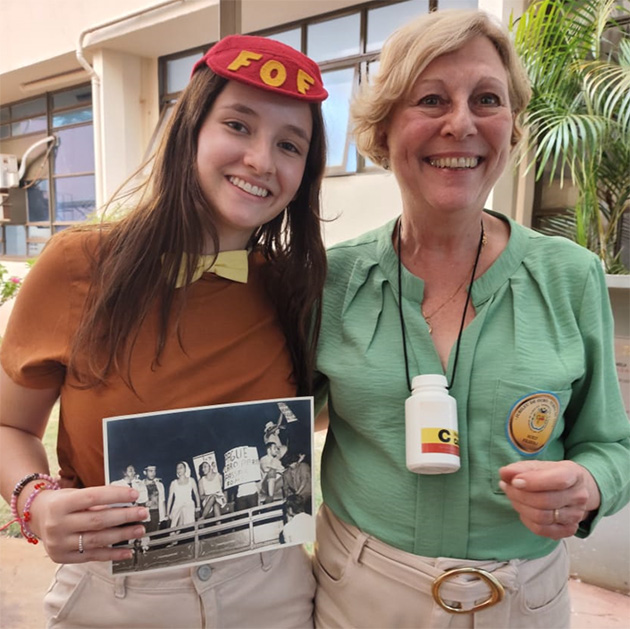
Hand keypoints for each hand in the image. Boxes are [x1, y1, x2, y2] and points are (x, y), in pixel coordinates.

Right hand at [28, 485, 147, 562]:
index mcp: (61, 504)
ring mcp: (59, 544)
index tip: (135, 494)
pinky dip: (112, 554)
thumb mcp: (74, 495)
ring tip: (139, 530)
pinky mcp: (63, 557)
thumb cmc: (62, 502)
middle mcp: (57, 525)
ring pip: (97, 540)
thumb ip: (97, 500)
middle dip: (124, 516)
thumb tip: (127, 502)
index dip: (116, 495)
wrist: (37, 517)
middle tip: (142, 513)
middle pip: (97, 520)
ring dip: (122, 535)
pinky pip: (92, 556)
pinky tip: (127, 551)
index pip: (93, 497)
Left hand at [499, 460, 600, 539]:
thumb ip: (519, 468)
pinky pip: (542, 530)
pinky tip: (523, 510)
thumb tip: (504, 473)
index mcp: (573, 474)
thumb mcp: (535, 466)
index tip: (515, 481)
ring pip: (542, 517)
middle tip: (507, 487)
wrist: (568, 488)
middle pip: (546, 501)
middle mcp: (579, 496)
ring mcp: (576, 515)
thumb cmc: (549, 474)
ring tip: (513, 497)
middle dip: (519, 495)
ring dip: (520, 507)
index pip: (558, 480)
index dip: (533, 482)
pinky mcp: (569, 529)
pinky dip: (527, 520)